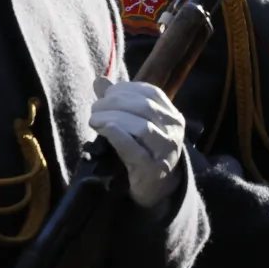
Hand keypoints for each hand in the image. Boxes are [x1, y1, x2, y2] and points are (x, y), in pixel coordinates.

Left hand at [89, 78, 185, 208]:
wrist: (158, 187)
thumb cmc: (145, 150)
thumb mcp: (136, 123)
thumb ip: (120, 101)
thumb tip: (100, 80)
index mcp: (172, 115)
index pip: (151, 93)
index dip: (125, 89)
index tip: (105, 94)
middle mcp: (174, 130)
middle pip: (144, 107)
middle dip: (114, 103)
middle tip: (95, 109)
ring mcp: (166, 150)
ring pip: (141, 127)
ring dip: (113, 119)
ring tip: (94, 121)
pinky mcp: (153, 168)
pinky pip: (134, 149)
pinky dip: (118, 136)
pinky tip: (105, 130)